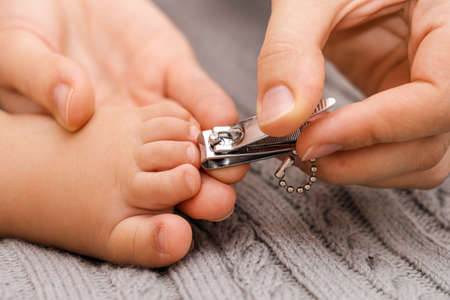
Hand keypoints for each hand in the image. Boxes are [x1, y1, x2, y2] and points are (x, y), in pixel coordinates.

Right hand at [0, 0, 247, 204]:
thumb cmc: (28, 27)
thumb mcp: (17, 54)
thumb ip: (40, 79)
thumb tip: (75, 109)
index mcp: (91, 146)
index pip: (124, 189)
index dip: (147, 215)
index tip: (170, 231)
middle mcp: (130, 134)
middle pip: (169, 173)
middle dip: (196, 192)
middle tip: (214, 203)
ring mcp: (153, 100)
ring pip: (191, 137)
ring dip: (215, 155)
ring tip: (230, 169)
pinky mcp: (169, 66)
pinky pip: (194, 89)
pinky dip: (209, 105)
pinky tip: (221, 120)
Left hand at [257, 0, 449, 188]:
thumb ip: (290, 52)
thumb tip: (279, 119)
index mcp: (448, 21)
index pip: (438, 98)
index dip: (375, 129)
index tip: (312, 139)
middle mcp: (448, 63)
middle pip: (429, 142)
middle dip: (361, 161)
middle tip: (301, 153)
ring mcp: (427, 86)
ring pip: (419, 158)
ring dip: (362, 169)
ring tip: (308, 152)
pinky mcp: (402, 100)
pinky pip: (398, 150)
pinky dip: (362, 161)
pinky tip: (323, 145)